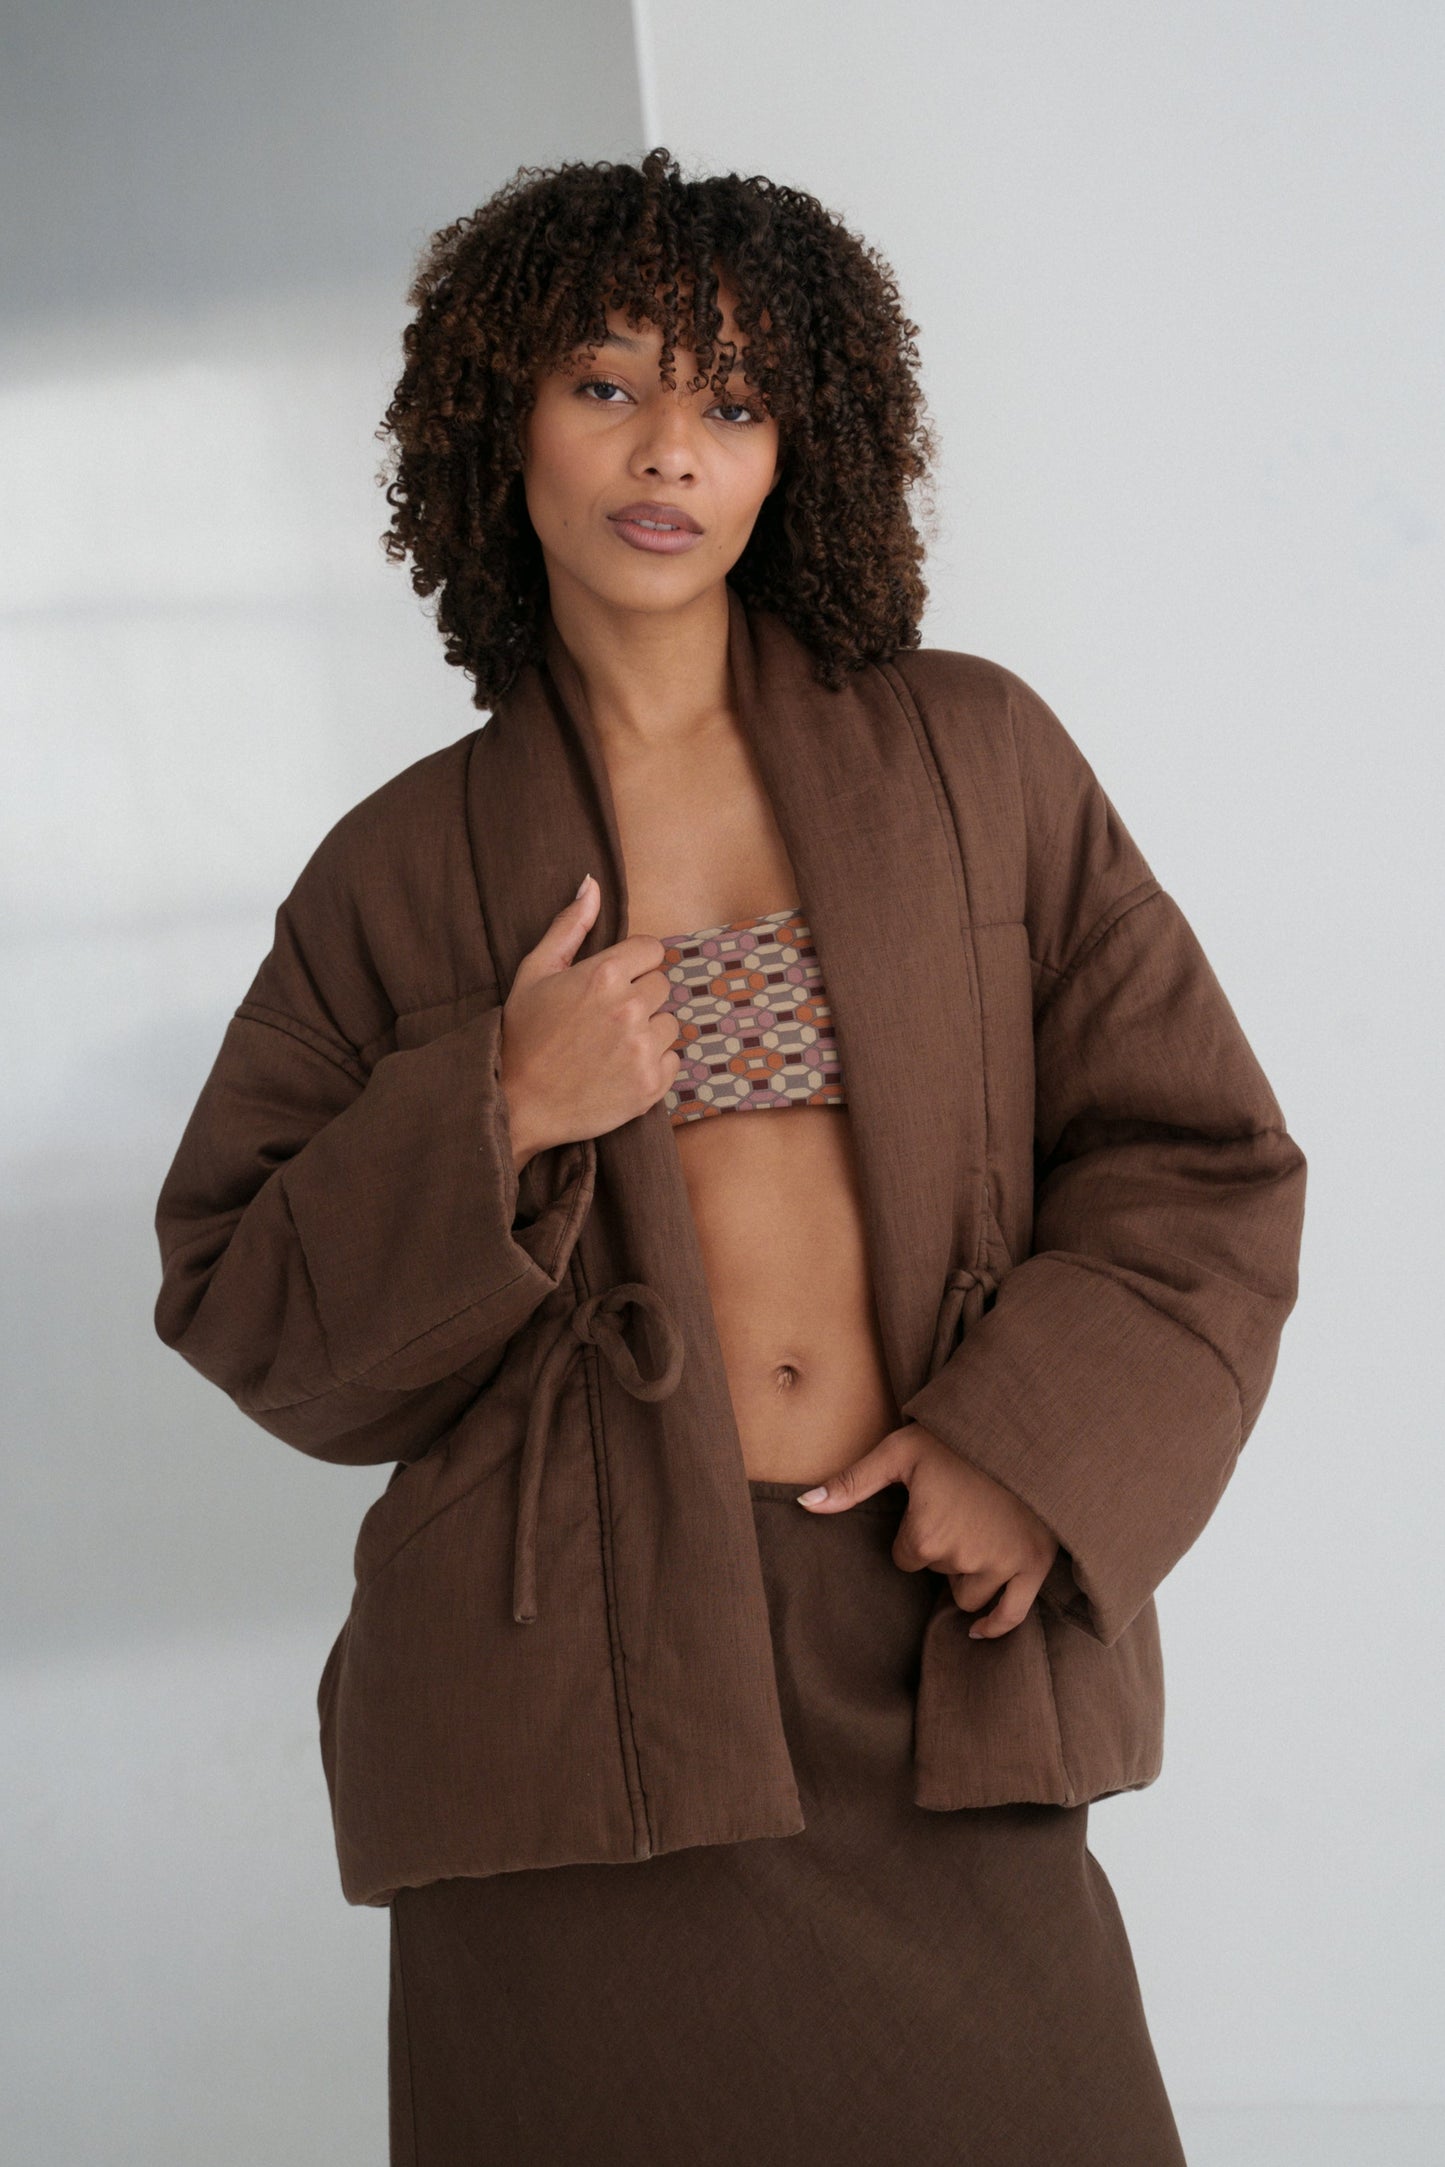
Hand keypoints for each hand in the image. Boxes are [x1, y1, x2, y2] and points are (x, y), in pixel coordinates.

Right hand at [499, 874, 681, 1168]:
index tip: (612, 983)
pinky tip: (620, 1069)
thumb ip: (568, 926)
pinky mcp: (652, 1085)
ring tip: (611, 1046)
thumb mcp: (534, 972)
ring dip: (648, 1032)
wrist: (518, 1103)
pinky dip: (653, 1065)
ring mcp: (643, 1049)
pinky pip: (673, 1060)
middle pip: (662, 985)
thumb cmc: (522, 1035)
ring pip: (670, 1023)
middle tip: (605, 1019)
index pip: (652, 950)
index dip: (632, 964)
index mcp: (602, 974)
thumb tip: (592, 884)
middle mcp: (628, 1008)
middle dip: (639, 997)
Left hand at [796, 1421, 1060, 1638]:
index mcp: (925, 1534)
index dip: (915, 1534)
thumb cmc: (955, 1437)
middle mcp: (961, 1557)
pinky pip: (1012, 1613)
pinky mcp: (1033, 1565)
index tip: (931, 1506)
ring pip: (967, 1594)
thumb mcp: (899, 1451)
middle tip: (958, 1510)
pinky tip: (978, 1630)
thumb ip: (852, 1482)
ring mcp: (1001, 1564)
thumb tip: (805, 1503)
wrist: (1021, 1425)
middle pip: (938, 1572)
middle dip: (943, 1550)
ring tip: (978, 1533)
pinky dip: (996, 1623)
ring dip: (967, 1576)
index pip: (906, 1559)